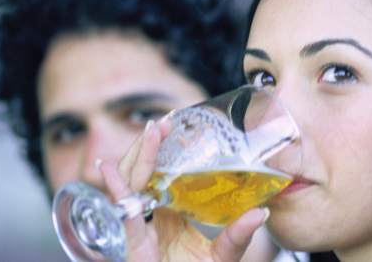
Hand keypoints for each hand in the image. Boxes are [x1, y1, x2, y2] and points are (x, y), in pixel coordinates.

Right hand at [98, 119, 268, 261]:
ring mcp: (141, 229)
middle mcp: (153, 217)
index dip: (165, 151)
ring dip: (138, 158)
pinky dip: (118, 193)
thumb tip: (262, 212)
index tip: (175, 127)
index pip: (163, 175)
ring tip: (150, 134)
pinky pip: (125, 217)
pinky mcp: (135, 246)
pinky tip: (110, 172)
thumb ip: (239, 234)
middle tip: (161, 123)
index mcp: (172, 213)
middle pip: (143, 174)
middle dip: (148, 147)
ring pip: (131, 187)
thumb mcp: (224, 255)